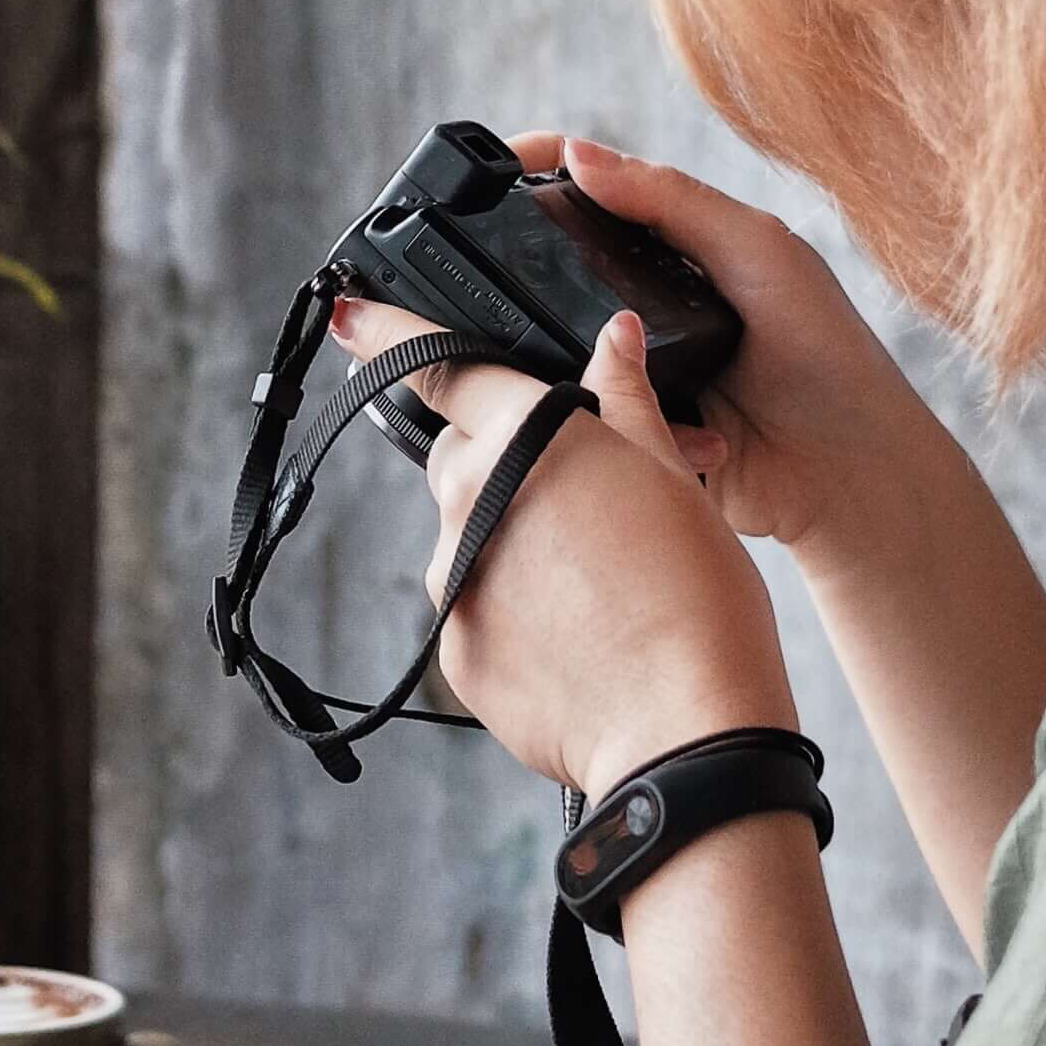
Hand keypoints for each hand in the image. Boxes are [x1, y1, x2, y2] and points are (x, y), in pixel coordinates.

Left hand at [329, 291, 797, 802]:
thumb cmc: (696, 598)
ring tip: (600, 582)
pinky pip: (474, 605)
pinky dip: (514, 608)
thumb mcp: (674, 479)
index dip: (389, 332)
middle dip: (502, 458)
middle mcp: (468, 499)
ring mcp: (451, 578)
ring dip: (511, 538)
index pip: (442, 366)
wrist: (683, 729)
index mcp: (524, 436)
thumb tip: (613, 340)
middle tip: (582, 495)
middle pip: (461, 454)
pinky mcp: (454, 648)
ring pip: (468, 534)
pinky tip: (580, 633)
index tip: (349, 315)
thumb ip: (629, 402)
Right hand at [516, 135, 947, 559]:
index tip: (484, 170)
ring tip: (579, 356)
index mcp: (675, 244)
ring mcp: (629, 364)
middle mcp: (643, 301)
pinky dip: (592, 410)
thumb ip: (671, 199)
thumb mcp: (756, 250)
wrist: (847, 473)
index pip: (586, 189)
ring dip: (556, 350)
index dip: (533, 170)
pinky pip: (575, 412)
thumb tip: (577, 153)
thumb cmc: (826, 353)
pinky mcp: (624, 427)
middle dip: (521, 267)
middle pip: (551, 266)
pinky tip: (622, 410)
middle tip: (485, 268)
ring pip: (548, 344)